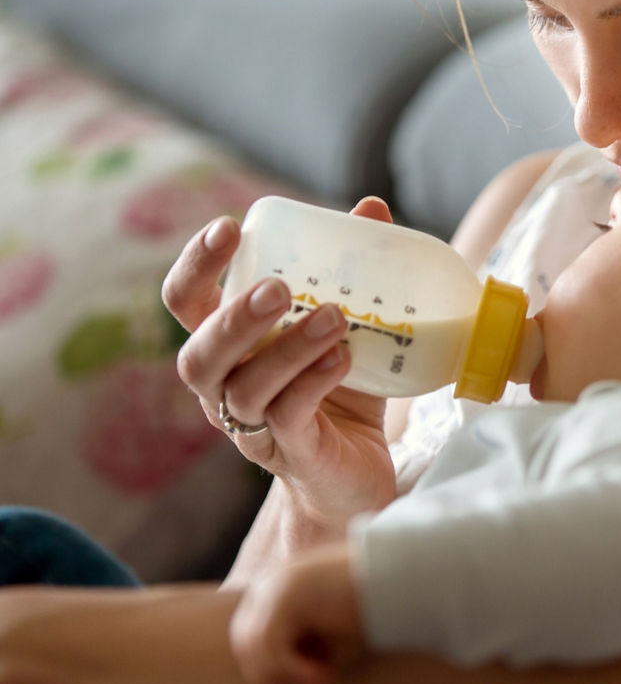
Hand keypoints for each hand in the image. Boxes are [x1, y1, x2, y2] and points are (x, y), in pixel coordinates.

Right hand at [163, 197, 396, 528]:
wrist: (358, 474)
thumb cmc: (341, 390)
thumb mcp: (347, 325)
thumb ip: (351, 271)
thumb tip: (371, 209)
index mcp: (226, 345)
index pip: (186, 301)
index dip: (196, 265)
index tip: (228, 229)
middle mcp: (224, 387)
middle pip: (198, 353)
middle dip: (234, 316)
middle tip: (278, 286)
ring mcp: (251, 427)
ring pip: (245, 387)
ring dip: (288, 347)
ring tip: (333, 317)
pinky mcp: (291, 452)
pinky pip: (288, 416)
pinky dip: (313, 382)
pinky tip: (342, 359)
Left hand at [229, 542, 364, 683]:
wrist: (398, 576)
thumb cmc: (370, 607)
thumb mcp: (331, 635)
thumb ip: (304, 653)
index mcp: (275, 588)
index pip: (252, 637)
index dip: (270, 672)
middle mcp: (268, 583)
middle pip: (245, 644)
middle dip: (271, 680)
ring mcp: (273, 586)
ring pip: (253, 648)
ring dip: (282, 678)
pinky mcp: (285, 594)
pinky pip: (270, 644)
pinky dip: (291, 669)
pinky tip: (322, 676)